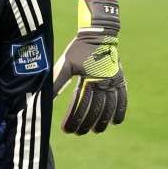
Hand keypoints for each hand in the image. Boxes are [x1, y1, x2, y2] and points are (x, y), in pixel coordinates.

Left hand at [53, 0, 124, 133]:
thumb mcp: (64, 65)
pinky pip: (123, 98)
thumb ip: (56, 82)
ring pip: (110, 106)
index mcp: (88, 78)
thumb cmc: (77, 50)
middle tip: (77, 133)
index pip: (80, 104)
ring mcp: (114, 80)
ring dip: (103, 121)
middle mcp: (104, 80)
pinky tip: (116, 122)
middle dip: (86, 123)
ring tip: (95, 131)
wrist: (99, 35)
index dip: (73, 118)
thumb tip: (45, 98)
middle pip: (96, 108)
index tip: (66, 129)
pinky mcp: (120, 79)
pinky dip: (120, 111)